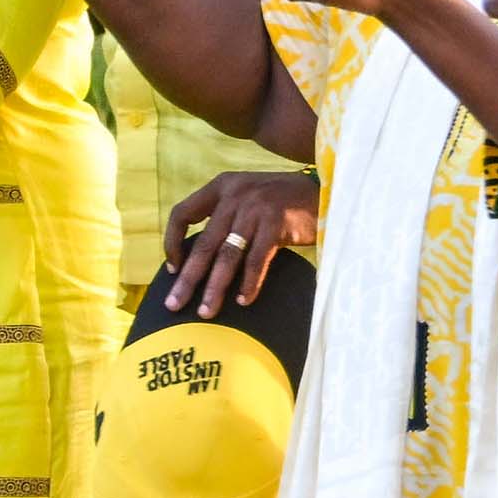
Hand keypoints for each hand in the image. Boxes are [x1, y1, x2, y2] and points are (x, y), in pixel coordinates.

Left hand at [158, 169, 319, 317]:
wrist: (325, 192)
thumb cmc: (281, 202)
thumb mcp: (246, 199)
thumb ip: (223, 218)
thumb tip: (196, 259)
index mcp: (220, 187)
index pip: (182, 213)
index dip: (172, 242)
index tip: (172, 268)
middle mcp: (234, 195)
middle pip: (203, 243)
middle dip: (188, 278)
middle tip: (173, 304)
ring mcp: (255, 208)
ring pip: (227, 255)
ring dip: (215, 287)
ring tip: (206, 311)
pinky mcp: (276, 222)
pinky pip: (256, 259)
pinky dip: (249, 282)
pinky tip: (243, 300)